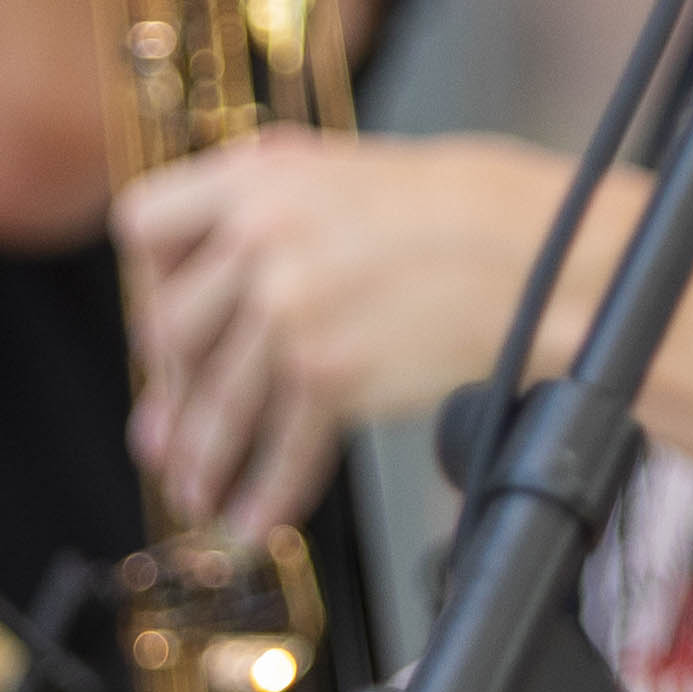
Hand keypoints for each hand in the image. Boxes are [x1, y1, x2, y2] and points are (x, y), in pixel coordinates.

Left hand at [115, 132, 577, 536]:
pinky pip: (280, 446)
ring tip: (199, 495)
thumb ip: (280, 212)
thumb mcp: (354, 174)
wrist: (547, 253)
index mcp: (259, 172)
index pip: (145, 227)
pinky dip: (266, 491)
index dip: (150, 282)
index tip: (170, 326)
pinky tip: (259, 519)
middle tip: (171, 435)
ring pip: (216, 401)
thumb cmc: (471, 211)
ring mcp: (290, 302)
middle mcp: (261, 232)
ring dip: (204, 460)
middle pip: (171, 328)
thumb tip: (217, 291)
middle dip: (173, 390)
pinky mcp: (328, 368)